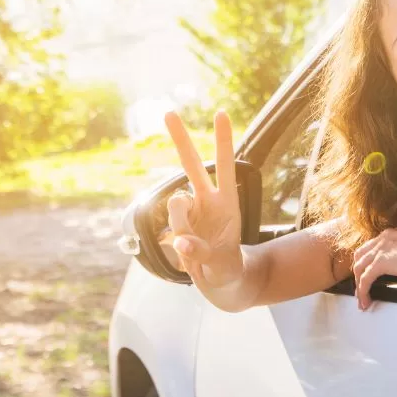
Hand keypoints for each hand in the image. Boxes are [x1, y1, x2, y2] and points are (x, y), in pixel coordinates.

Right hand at [163, 111, 245, 302]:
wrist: (221, 284)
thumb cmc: (228, 268)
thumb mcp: (221, 263)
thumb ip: (200, 250)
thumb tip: (179, 239)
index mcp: (227, 202)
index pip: (224, 166)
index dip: (223, 141)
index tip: (220, 113)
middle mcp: (206, 201)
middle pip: (191, 165)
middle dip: (180, 139)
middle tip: (168, 112)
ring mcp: (189, 212)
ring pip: (175, 205)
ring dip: (183, 225)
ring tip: (195, 247)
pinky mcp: (175, 226)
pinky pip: (168, 229)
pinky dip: (176, 244)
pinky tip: (187, 252)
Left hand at [352, 227, 396, 310]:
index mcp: (391, 235)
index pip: (370, 248)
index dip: (365, 263)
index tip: (365, 275)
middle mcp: (383, 239)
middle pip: (360, 256)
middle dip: (357, 273)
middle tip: (360, 288)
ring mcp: (381, 249)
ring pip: (359, 268)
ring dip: (358, 285)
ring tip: (362, 299)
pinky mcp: (382, 262)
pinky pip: (365, 279)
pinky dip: (363, 291)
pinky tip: (366, 301)